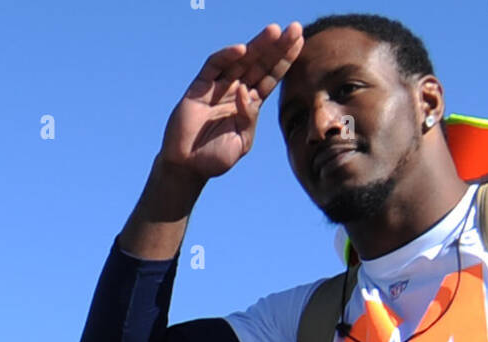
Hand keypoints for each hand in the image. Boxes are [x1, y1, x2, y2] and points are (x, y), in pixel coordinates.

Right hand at [158, 22, 303, 180]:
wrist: (188, 166)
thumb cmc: (215, 157)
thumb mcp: (241, 141)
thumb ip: (249, 119)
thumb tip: (246, 92)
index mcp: (250, 104)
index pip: (271, 76)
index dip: (285, 59)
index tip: (300, 41)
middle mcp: (236, 91)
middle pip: (260, 63)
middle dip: (277, 46)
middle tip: (294, 28)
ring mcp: (218, 86)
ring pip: (241, 59)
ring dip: (258, 45)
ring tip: (274, 31)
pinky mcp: (200, 86)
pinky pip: (214, 66)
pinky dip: (227, 56)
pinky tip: (242, 49)